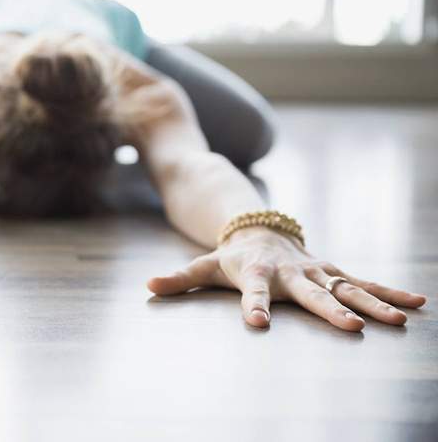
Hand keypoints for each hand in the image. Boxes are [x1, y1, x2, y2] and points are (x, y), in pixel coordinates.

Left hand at [147, 227, 425, 330]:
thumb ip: (179, 278)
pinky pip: (364, 282)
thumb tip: (148, 287)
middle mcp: (291, 271)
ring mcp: (316, 270)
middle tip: (353, 328)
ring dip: (373, 304)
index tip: (258, 324)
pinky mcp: (333, 271)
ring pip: (347, 288)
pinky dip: (390, 291)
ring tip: (399, 321)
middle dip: (331, 310)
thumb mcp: (203, 265)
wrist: (257, 230)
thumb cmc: (230, 255)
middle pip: (312, 293)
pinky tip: (417, 304)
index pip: (253, 291)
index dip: (254, 306)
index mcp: (257, 272)